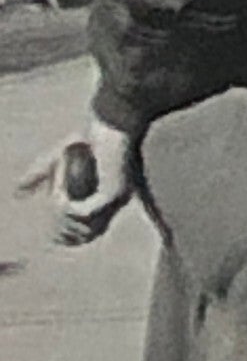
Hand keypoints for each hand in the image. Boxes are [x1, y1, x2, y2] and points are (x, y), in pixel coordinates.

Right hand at [15, 115, 135, 245]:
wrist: (110, 122)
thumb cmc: (88, 137)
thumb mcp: (56, 161)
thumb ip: (39, 177)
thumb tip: (16, 193)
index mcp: (108, 201)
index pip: (89, 234)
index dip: (67, 238)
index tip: (51, 233)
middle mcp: (116, 204)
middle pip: (84, 235)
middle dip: (61, 227)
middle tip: (53, 204)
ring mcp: (116, 201)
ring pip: (79, 224)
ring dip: (59, 211)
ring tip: (57, 191)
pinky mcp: (112, 194)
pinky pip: (80, 211)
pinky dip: (64, 204)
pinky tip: (60, 189)